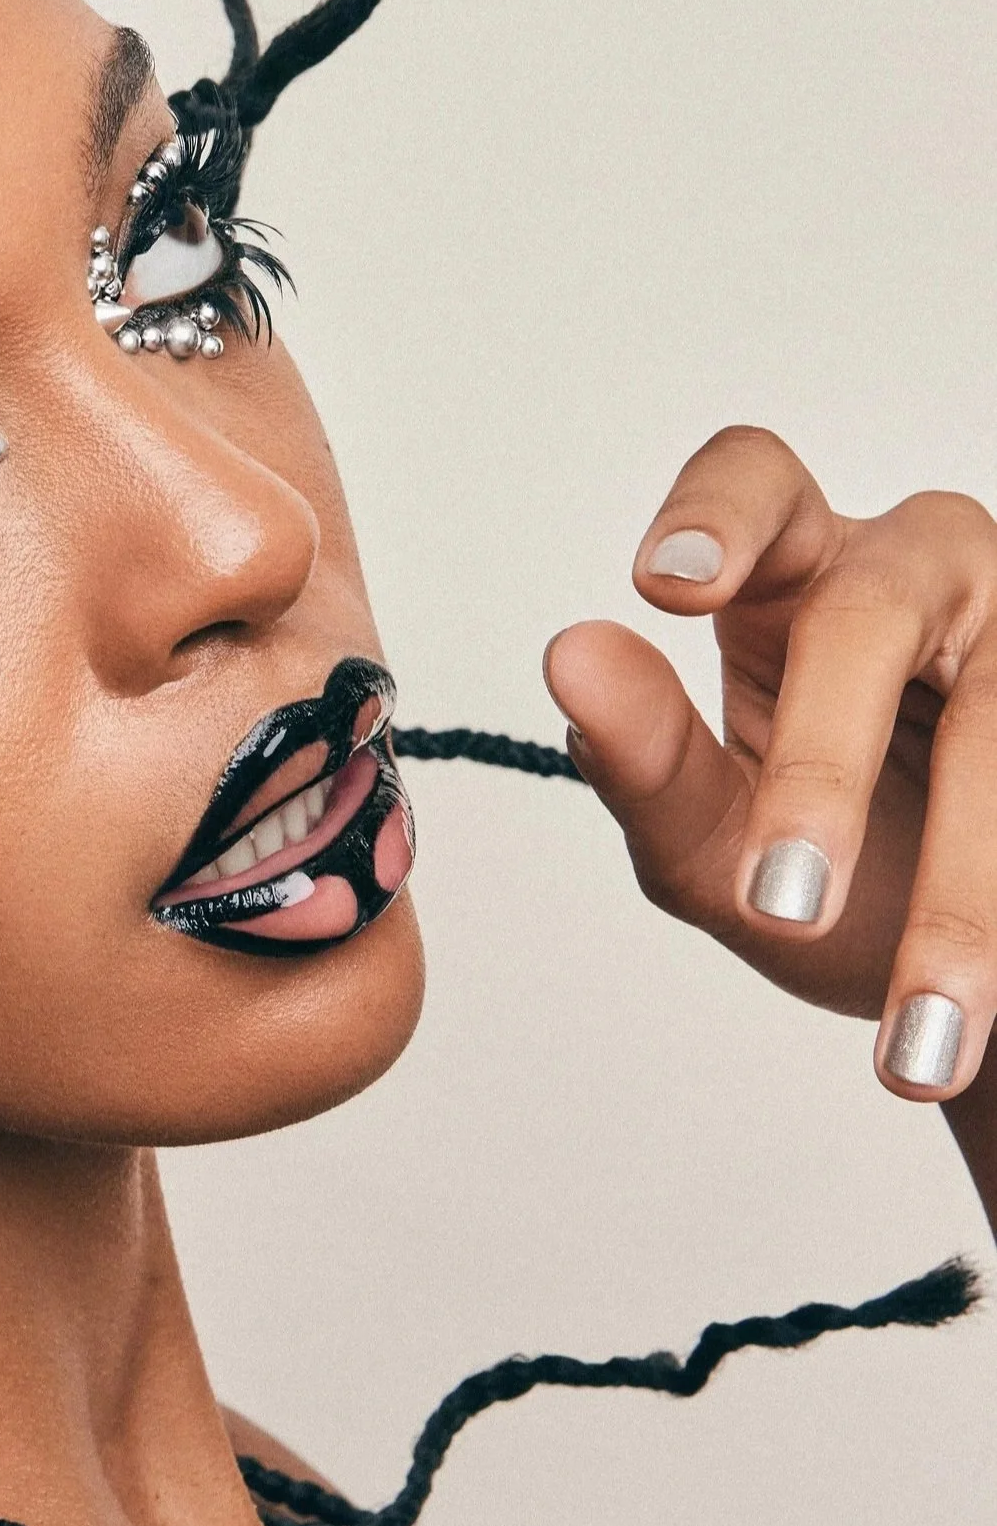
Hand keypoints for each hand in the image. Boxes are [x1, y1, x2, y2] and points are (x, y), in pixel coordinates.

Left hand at [542, 427, 996, 1105]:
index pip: (754, 481)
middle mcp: (922, 572)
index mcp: (798, 574)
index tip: (668, 588)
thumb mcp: (715, 849)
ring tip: (918, 1044)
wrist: (969, 989)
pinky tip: (982, 1011)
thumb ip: (645, 762)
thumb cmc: (829, 883)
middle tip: (781, 904)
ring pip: (993, 722)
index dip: (717, 514)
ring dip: (958, 896)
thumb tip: (571, 652)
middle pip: (867, 613)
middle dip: (822, 770)